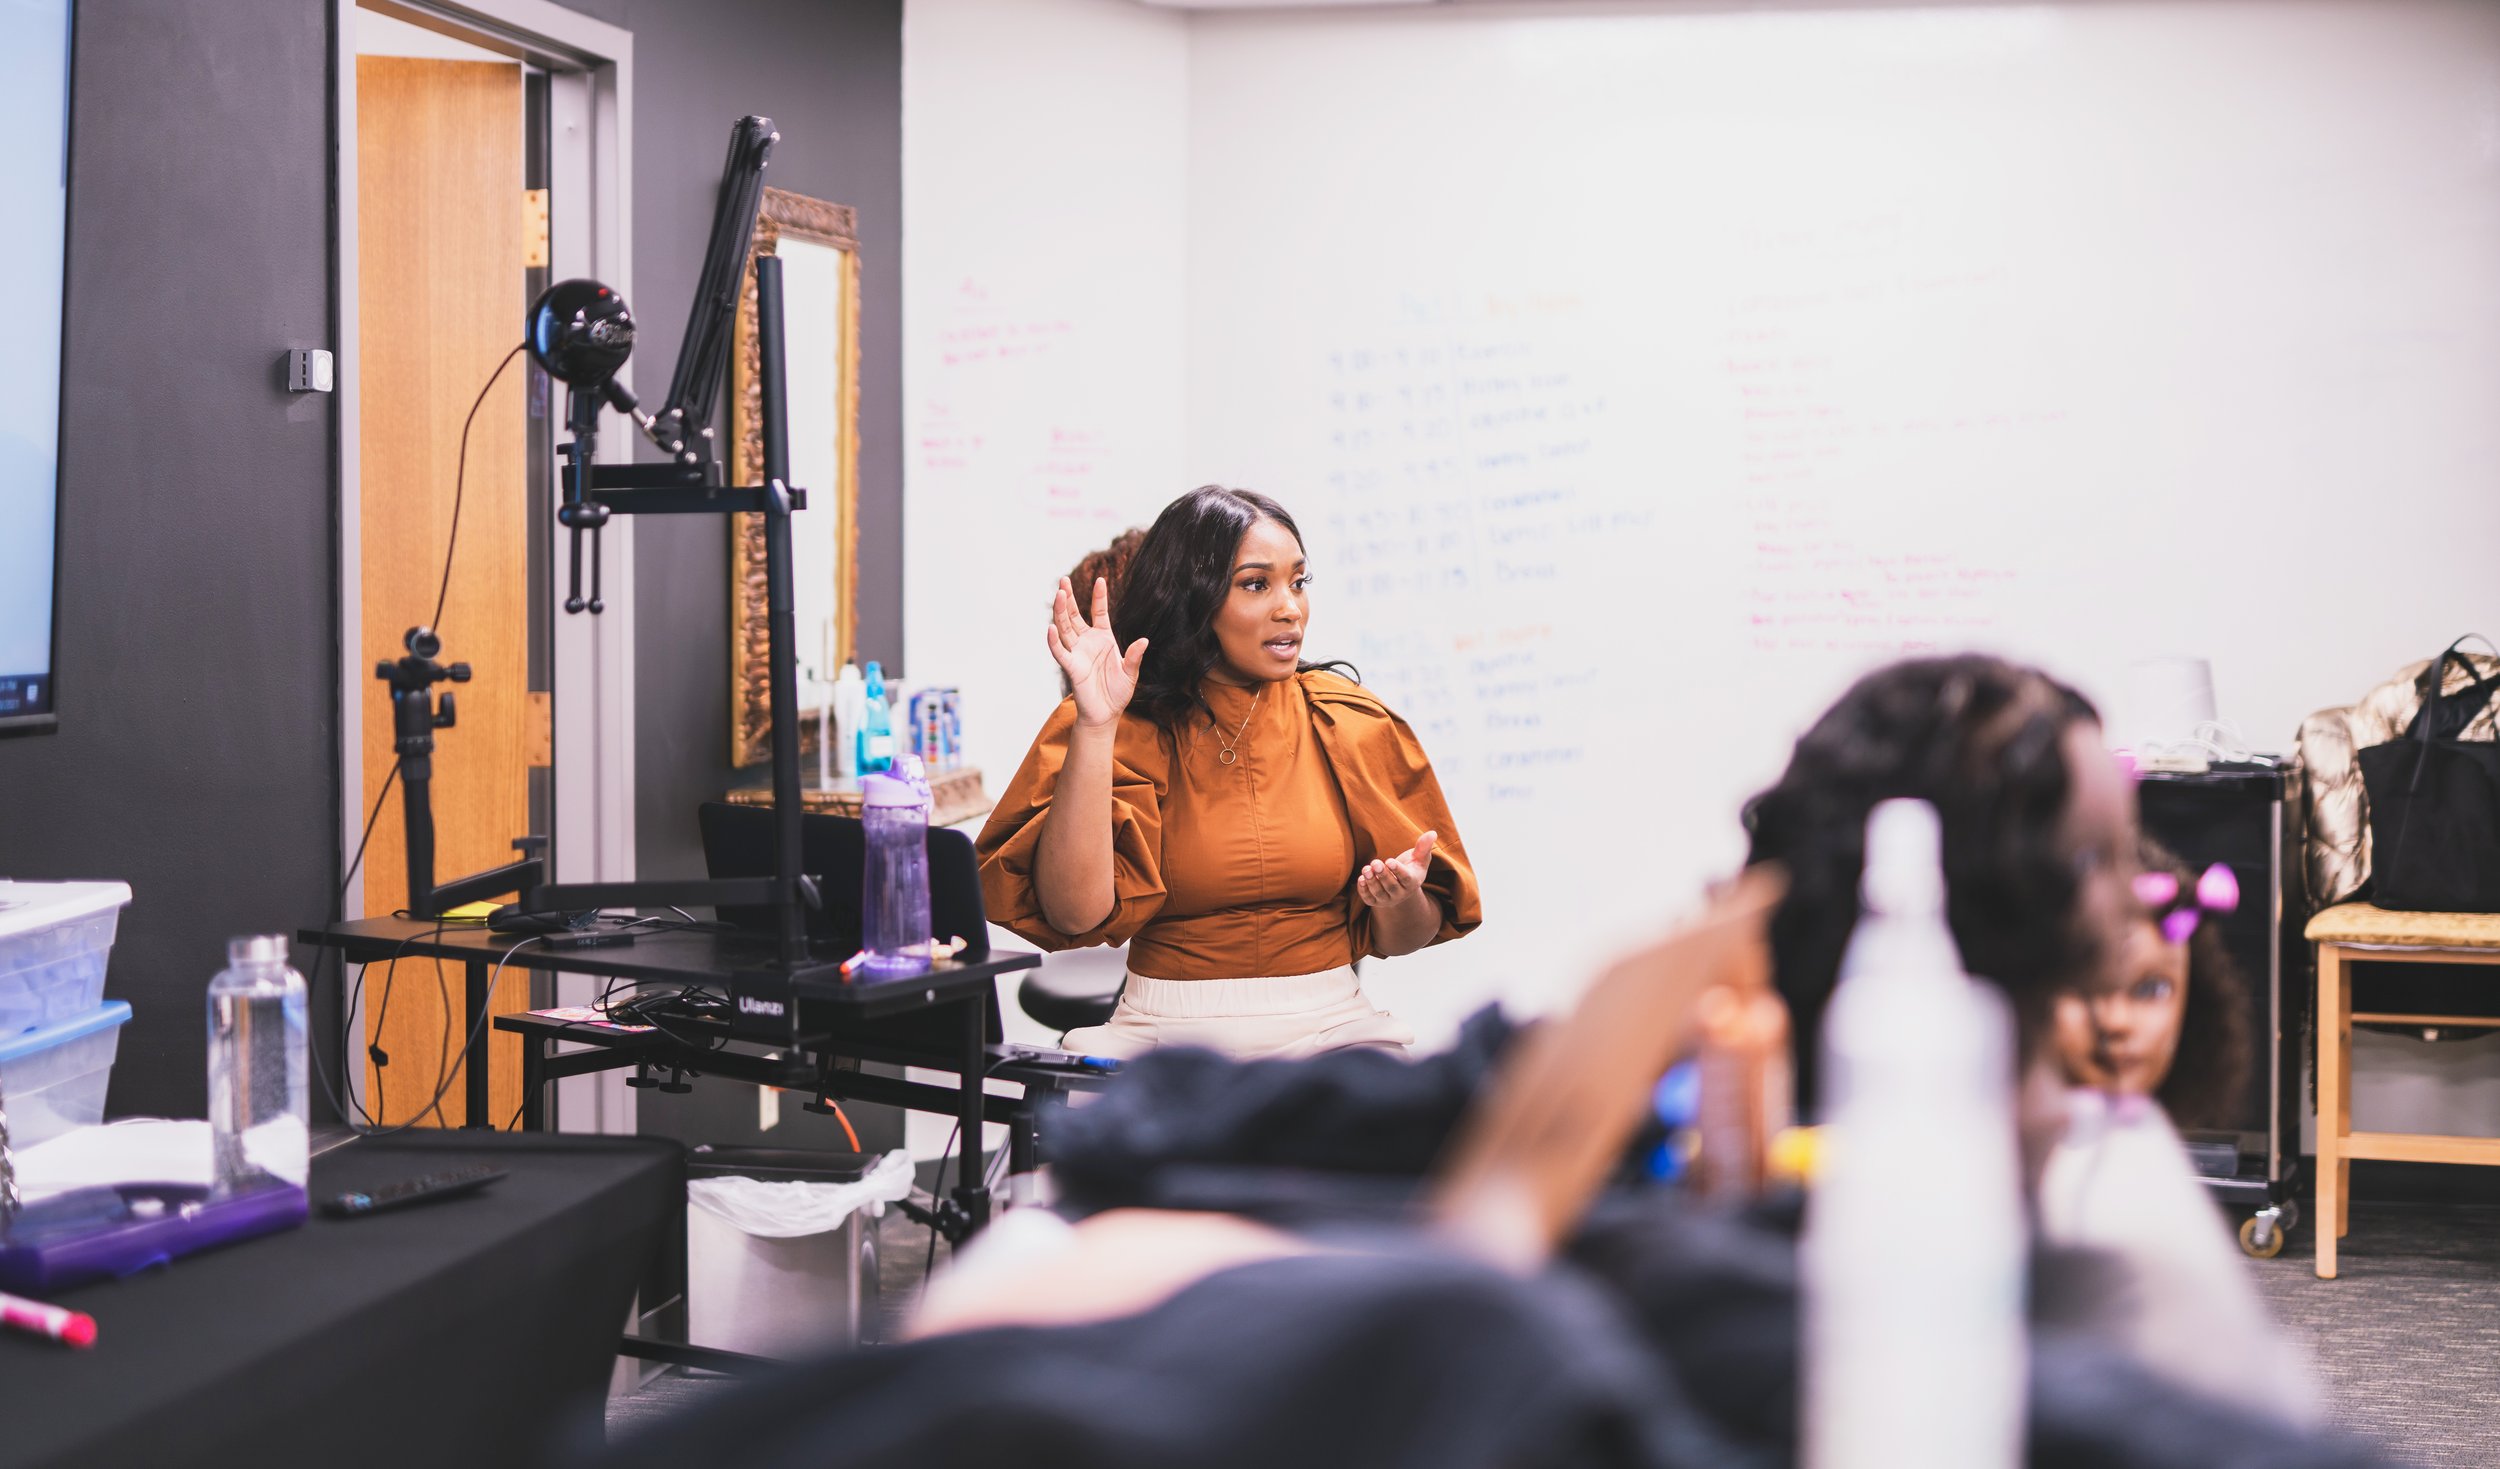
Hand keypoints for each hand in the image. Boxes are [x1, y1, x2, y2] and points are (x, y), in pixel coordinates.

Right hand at [1046, 575, 1146, 728]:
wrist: (1106, 714)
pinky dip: (1054, 641)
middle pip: (1075, 616)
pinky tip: (1051, 628)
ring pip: (1065, 628)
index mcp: (1103, 638)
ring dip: (1061, 612)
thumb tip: (1144, 640)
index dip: (1099, 597)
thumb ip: (1134, 657)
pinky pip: (1060, 652)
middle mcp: (1087, 642)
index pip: (1099, 612)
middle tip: (1063, 580)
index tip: (1100, 579)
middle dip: (1069, 598)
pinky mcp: (1071, 667)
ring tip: (1059, 595)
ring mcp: (1077, 653)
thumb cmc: (1118, 693)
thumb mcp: (1131, 672)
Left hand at [1357, 832, 1436, 909]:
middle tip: (1375, 863)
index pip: (1406, 878)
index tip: (1389, 861)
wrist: (1401, 884)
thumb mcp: (1419, 857)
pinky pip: (1369, 899)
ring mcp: (1388, 899)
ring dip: (1372, 882)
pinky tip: (1361, 879)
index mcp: (1413, 882)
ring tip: (1366, 869)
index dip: (1397, 870)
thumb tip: (1432, 833)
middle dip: (1383, 875)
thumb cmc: (1411, 866)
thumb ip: (1424, 846)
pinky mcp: (1376, 901)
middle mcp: (1401, 893)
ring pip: (1379, 893)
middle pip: (1392, 887)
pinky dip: (1364, 891)